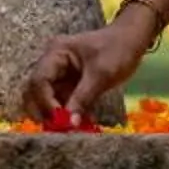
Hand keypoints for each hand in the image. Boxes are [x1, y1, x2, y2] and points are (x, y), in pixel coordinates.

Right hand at [21, 17, 157, 122]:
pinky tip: (80, 124)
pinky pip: (61, 102)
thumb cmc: (118, 50)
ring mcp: (60, 74)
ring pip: (46, 99)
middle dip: (44, 111)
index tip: (60, 120)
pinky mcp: (69, 84)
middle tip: (59, 129)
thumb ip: (83, 98)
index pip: (39, 81)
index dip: (46, 103)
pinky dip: (68, 114)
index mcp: (56, 53)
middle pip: (35, 91)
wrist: (133, 40)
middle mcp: (52, 63)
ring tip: (71, 129)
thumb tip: (69, 123)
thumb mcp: (101, 74)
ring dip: (56, 115)